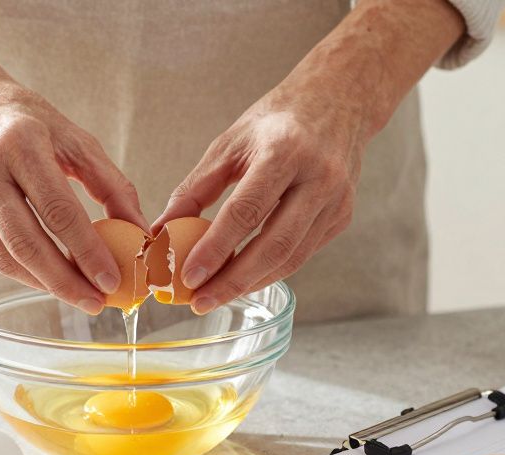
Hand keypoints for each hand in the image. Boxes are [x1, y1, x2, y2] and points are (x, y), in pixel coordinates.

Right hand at [0, 82, 145, 313]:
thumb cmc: (22, 119)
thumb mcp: (72, 137)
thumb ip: (109, 183)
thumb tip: (138, 231)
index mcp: (19, 143)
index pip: (58, 210)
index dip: (87, 250)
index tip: (111, 279)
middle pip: (27, 243)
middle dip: (65, 281)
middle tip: (96, 302)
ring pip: (5, 257)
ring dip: (45, 284)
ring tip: (78, 295)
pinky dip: (23, 273)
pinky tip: (48, 278)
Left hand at [153, 74, 368, 314]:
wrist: (337, 102)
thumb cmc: (275, 123)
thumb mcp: (229, 144)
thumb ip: (195, 188)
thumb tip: (162, 230)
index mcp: (284, 151)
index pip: (246, 211)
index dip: (216, 248)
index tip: (188, 276)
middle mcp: (318, 177)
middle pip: (274, 244)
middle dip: (233, 280)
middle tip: (199, 301)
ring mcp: (336, 200)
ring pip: (291, 257)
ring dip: (251, 282)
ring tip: (215, 295)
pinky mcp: (342, 216)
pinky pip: (303, 254)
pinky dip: (270, 271)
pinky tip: (244, 278)